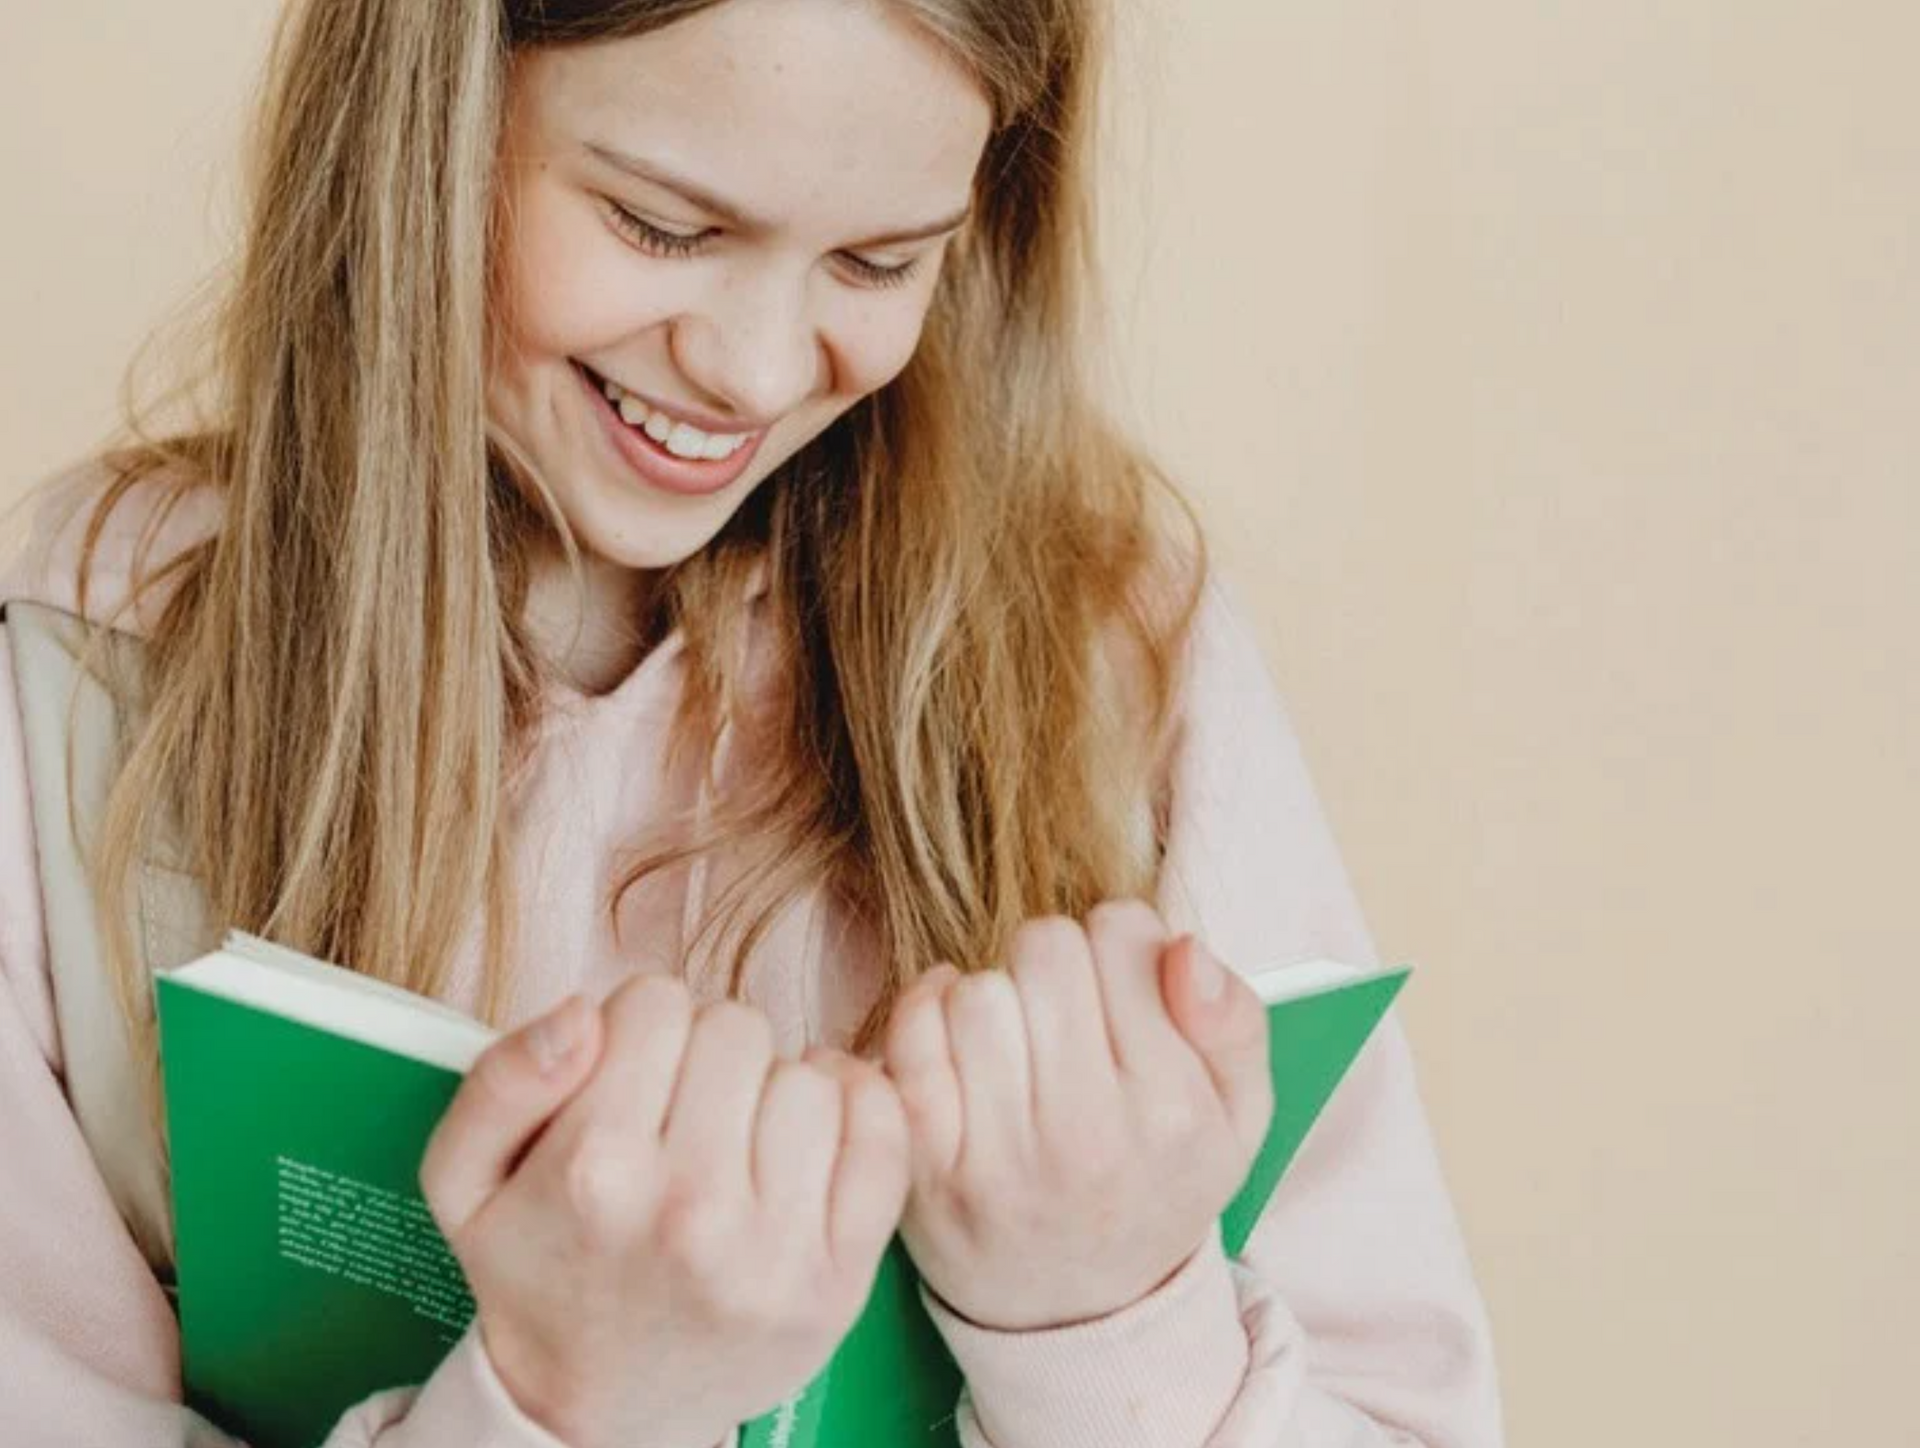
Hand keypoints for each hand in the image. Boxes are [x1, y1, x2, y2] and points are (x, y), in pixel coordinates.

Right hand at [420, 977, 910, 1447]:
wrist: (597, 1412)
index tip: (626, 1077)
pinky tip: (806, 1133)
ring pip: (807, 1075)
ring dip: (773, 1091)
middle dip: (705, 1055)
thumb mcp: (465, 1180)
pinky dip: (854, 1110)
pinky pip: (882, 1132)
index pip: (655, 1003)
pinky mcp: (841, 1277)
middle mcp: (690, 1210)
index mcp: (595, 1172)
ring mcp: (775, 1249)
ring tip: (734, 1140)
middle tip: (679, 1114)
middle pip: (736, 1027)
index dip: (637, 1029)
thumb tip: (582, 1011)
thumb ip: (502, 1079)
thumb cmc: (539, 1275)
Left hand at [882, 901, 1271, 1332]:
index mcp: (1170, 1111)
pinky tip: (960, 1037)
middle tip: (1065, 1008)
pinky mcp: (925, 1166)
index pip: (1121, 934)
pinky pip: (911, 1036)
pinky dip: (927, 1014)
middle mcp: (1083, 1137)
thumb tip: (1180, 946)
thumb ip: (1234, 1021)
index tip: (1120, 981)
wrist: (1077, 1307)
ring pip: (976, 990)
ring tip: (1018, 1036)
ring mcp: (996, 1156)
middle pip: (1043, 949)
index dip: (1120, 940)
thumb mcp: (1237, 1116)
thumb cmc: (1156, 1184)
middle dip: (1054, 960)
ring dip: (993, 994)